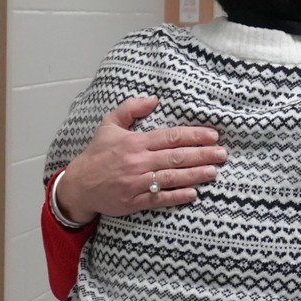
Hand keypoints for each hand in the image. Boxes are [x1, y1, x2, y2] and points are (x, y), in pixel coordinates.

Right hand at [55, 96, 226, 222]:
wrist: (78, 186)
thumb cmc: (97, 154)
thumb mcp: (109, 125)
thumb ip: (130, 109)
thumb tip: (154, 99)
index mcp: (135, 142)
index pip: (171, 137)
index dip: (194, 136)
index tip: (213, 135)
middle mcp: (137, 162)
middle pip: (176, 157)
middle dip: (202, 155)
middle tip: (222, 154)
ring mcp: (135, 183)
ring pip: (171, 177)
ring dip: (195, 175)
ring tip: (214, 172)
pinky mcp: (133, 201)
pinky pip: (159, 198)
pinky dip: (177, 196)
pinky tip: (194, 194)